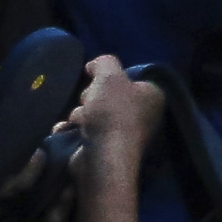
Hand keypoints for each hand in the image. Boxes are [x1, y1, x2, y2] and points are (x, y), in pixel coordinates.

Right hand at [64, 54, 164, 180]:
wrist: (102, 158)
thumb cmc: (112, 112)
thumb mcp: (109, 75)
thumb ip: (104, 62)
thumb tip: (95, 65)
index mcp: (151, 96)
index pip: (127, 78)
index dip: (108, 78)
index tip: (98, 81)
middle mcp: (142, 115)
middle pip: (106, 95)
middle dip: (90, 97)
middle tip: (89, 103)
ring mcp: (123, 134)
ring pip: (92, 113)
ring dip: (79, 114)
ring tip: (80, 121)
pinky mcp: (105, 149)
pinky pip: (84, 132)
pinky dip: (73, 131)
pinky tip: (69, 132)